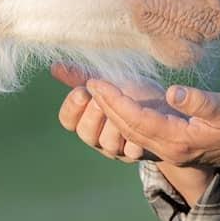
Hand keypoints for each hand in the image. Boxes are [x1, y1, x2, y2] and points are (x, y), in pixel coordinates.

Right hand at [52, 64, 182, 162]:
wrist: (164, 106)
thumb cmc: (132, 90)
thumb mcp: (109, 79)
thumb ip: (82, 76)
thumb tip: (55, 66)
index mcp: (86, 119)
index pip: (67, 119)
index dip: (72, 107)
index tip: (82, 91)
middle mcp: (98, 137)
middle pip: (85, 133)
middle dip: (93, 115)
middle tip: (101, 99)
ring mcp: (117, 148)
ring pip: (107, 144)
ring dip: (113, 125)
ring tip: (121, 108)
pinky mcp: (136, 154)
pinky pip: (131, 151)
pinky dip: (133, 140)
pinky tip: (138, 126)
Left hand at [85, 79, 219, 194]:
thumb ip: (198, 101)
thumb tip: (173, 94)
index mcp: (179, 140)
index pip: (137, 119)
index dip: (114, 101)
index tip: (96, 83)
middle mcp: (170, 149)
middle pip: (128, 128)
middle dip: (106, 106)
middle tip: (87, 84)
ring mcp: (170, 151)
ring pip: (131, 133)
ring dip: (111, 113)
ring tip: (96, 92)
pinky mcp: (172, 147)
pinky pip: (139, 135)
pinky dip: (124, 119)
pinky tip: (115, 106)